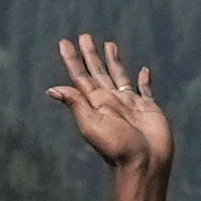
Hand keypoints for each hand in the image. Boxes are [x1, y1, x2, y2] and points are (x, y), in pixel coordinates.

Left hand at [42, 32, 172, 176]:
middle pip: (98, 72)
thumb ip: (76, 104)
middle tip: (84, 36)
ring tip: (109, 44)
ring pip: (119, 76)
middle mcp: (111, 101)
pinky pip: (145, 90)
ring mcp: (130, 104)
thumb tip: (51, 89)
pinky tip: (143, 70)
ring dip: (113, 61)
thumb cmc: (118, 148)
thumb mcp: (92, 125)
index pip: (80, 76)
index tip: (64, 42)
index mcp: (95, 103)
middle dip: (90, 54)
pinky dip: (144, 80)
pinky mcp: (149, 108)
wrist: (145, 165)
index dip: (72, 59)